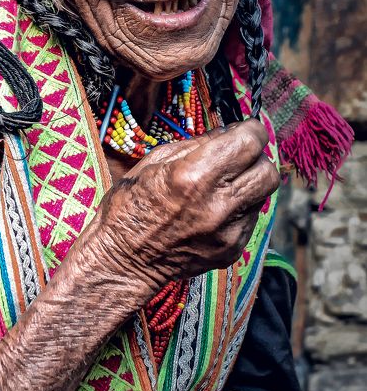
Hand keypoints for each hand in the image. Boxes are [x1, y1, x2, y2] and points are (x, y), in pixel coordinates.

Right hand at [79, 119, 279, 304]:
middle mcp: (217, 205)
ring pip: (263, 195)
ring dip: (248, 183)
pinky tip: (213, 210)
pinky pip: (250, 219)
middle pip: (268, 171)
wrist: (124, 260)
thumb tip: (228, 133)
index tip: (244, 130)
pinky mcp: (231, 249)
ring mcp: (228, 231)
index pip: (250, 143)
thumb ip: (196, 145)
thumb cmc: (130, 206)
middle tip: (239, 156)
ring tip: (222, 185)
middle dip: (257, 157)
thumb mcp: (154, 161)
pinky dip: (238, 208)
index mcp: (194, 176)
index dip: (250, 131)